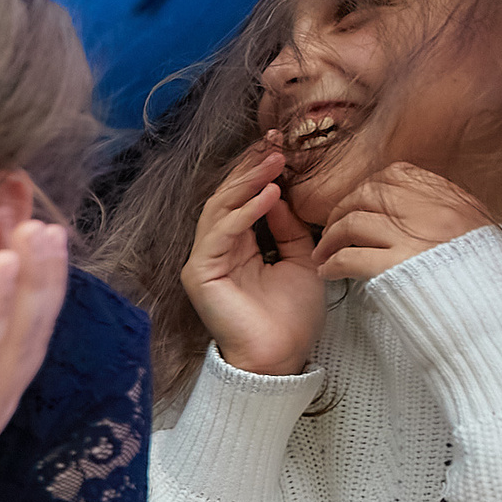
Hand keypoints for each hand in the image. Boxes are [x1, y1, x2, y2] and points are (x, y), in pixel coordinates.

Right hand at [181, 140, 324, 375]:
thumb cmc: (291, 317)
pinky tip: (269, 194)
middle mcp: (216, 250)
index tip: (282, 147)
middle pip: (227, 197)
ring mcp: (204, 260)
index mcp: (237, 247)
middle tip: (277, 144)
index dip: (258, 172)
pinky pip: (221, 233)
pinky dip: (244, 212)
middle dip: (251, 168)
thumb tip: (280, 194)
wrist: (281, 358)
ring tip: (275, 162)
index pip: (242, 200)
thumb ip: (289, 228)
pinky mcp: (200, 273)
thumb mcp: (301, 260)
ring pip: (220, 209)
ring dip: (248, 182)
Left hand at [313, 162, 492, 281]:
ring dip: (331, 238)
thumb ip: (449, 216)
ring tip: (324, 253)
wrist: (499, 316)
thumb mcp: (479, 233)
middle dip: (343, 209)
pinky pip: (349, 258)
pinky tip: (329, 272)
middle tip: (333, 229)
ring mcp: (412, 239)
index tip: (360, 203)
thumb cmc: (488, 282)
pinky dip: (333, 264)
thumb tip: (422, 210)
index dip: (371, 187)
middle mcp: (431, 212)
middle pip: (367, 194)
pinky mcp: (396, 269)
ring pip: (352, 222)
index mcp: (451, 200)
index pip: (397, 174)